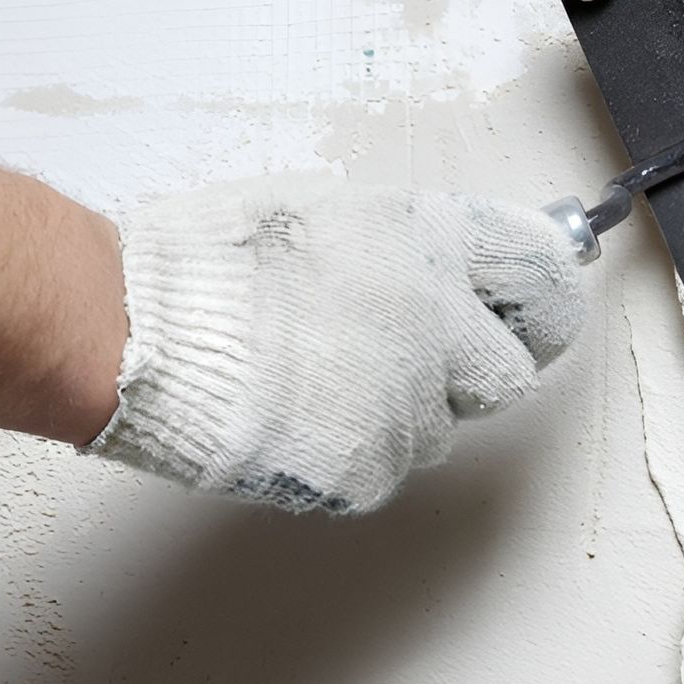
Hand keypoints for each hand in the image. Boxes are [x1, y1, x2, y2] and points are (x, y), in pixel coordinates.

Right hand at [84, 176, 584, 513]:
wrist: (138, 329)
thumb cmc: (215, 262)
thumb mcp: (333, 215)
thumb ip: (415, 248)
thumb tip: (460, 273)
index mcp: (433, 244)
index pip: (545, 274)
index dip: (538, 296)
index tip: (529, 307)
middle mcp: (438, 324)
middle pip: (510, 372)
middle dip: (474, 370)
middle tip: (417, 357)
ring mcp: (408, 404)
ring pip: (441, 428)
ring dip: (402, 411)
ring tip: (320, 377)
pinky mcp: (370, 468)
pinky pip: (385, 467)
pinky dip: (352, 450)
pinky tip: (296, 415)